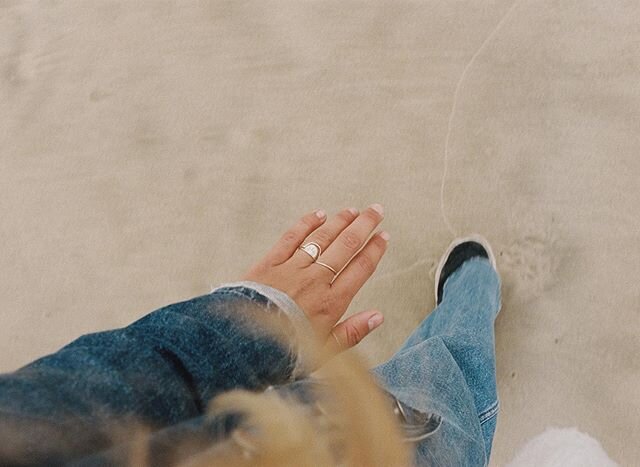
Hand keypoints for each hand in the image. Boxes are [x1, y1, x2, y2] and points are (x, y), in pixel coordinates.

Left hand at [243, 205, 388, 351]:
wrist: (245, 345)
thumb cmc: (284, 351)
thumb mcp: (324, 351)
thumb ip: (352, 332)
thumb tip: (378, 317)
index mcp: (331, 302)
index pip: (360, 268)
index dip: (375, 250)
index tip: (384, 237)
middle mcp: (315, 281)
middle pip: (346, 246)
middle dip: (364, 225)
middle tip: (376, 211)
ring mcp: (292, 269)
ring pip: (322, 238)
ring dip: (340, 221)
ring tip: (353, 211)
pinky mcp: (270, 262)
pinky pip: (292, 237)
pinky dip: (307, 224)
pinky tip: (319, 214)